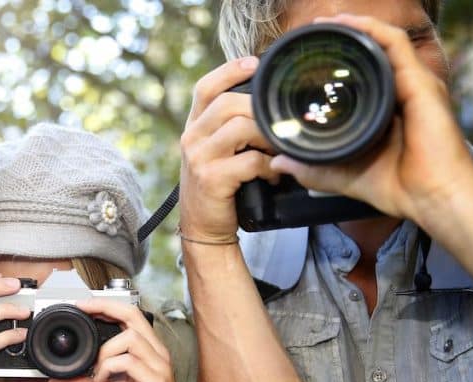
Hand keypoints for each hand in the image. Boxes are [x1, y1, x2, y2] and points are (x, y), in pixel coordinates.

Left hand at [47, 299, 193, 381]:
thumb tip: (54, 381)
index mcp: (146, 350)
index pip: (129, 315)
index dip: (106, 305)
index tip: (82, 305)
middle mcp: (155, 352)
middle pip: (133, 315)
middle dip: (105, 308)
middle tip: (82, 310)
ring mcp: (158, 365)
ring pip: (130, 337)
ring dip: (105, 351)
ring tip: (96, 370)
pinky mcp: (157, 381)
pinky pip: (130, 362)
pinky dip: (110, 367)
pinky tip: (102, 380)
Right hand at [179, 55, 279, 241]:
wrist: (203, 228)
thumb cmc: (218, 187)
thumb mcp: (216, 152)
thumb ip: (230, 129)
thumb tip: (267, 107)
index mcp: (194, 127)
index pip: (206, 87)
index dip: (230, 70)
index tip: (255, 63)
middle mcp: (192, 138)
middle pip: (229, 103)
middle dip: (261, 110)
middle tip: (280, 125)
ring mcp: (200, 158)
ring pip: (241, 128)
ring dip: (269, 137)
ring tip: (280, 150)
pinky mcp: (212, 179)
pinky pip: (251, 161)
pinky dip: (270, 167)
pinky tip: (274, 175)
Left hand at [270, 14, 472, 227]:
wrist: (432, 198)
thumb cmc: (399, 188)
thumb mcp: (343, 176)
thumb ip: (313, 169)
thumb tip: (279, 164)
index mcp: (388, 109)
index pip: (362, 74)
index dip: (337, 61)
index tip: (306, 59)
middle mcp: (403, 91)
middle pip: (373, 52)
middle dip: (343, 38)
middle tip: (312, 34)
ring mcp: (414, 83)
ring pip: (382, 41)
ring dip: (354, 28)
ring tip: (325, 24)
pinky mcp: (421, 82)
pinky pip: (394, 44)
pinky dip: (371, 30)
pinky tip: (347, 24)